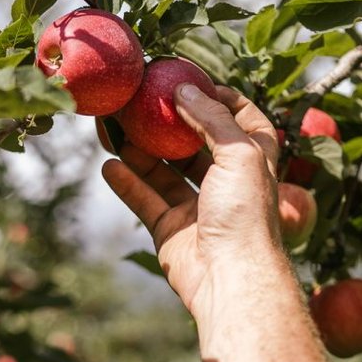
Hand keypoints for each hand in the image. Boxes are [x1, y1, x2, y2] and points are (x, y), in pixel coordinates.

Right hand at [102, 84, 282, 319]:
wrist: (230, 278)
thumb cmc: (245, 213)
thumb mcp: (239, 152)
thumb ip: (211, 118)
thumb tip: (184, 91)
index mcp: (252, 163)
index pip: (243, 121)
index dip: (221, 100)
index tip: (191, 83)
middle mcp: (226, 184)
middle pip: (193, 146)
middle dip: (167, 124)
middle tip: (140, 103)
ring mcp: (197, 209)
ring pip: (164, 172)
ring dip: (140, 151)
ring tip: (115, 128)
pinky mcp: (171, 231)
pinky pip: (145, 201)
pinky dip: (127, 183)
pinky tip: (109, 165)